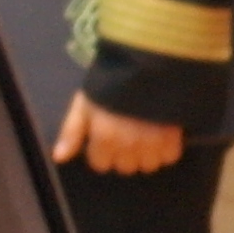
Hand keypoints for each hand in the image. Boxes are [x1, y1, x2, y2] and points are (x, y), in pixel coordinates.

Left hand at [51, 95, 186, 174]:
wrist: (149, 65)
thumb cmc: (112, 83)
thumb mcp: (85, 103)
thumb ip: (72, 131)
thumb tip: (59, 157)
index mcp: (104, 138)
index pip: (100, 164)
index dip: (101, 151)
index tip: (107, 137)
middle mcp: (128, 146)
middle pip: (125, 167)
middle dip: (124, 154)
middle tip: (127, 135)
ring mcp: (152, 144)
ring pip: (147, 165)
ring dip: (146, 154)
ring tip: (146, 136)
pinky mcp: (174, 137)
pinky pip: (169, 157)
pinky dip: (166, 149)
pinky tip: (162, 135)